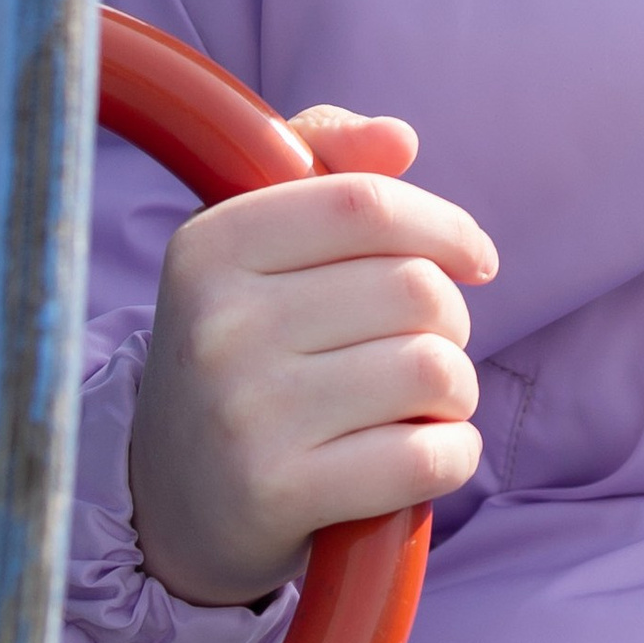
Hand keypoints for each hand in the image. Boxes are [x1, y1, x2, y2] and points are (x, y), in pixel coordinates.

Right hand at [129, 105, 495, 607]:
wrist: (169, 503)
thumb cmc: (242, 353)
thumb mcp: (253, 248)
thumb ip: (326, 165)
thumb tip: (398, 139)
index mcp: (211, 246)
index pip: (366, 205)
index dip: (445, 226)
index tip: (474, 260)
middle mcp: (219, 325)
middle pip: (415, 288)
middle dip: (451, 320)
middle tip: (426, 348)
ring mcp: (244, 414)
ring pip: (432, 370)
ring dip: (455, 391)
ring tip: (422, 405)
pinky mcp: (275, 494)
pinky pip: (426, 457)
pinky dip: (453, 455)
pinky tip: (424, 456)